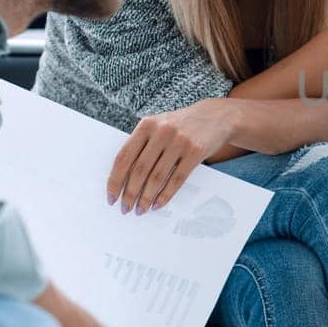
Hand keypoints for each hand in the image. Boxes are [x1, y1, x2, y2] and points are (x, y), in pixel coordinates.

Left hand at [109, 99, 232, 212]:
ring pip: (157, 177)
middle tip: (125, 208)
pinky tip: (157, 204)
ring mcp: (180, 141)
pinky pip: (177, 179)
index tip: (111, 196)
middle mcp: (162, 131)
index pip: (124, 156)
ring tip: (141, 209)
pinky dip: (165, 195)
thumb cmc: (181, 125)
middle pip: (139, 169)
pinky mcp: (195, 152)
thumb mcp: (159, 126)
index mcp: (147, 125)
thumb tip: (123, 178)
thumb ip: (142, 145)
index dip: (115, 179)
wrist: (217, 116)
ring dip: (146, 198)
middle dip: (130, 193)